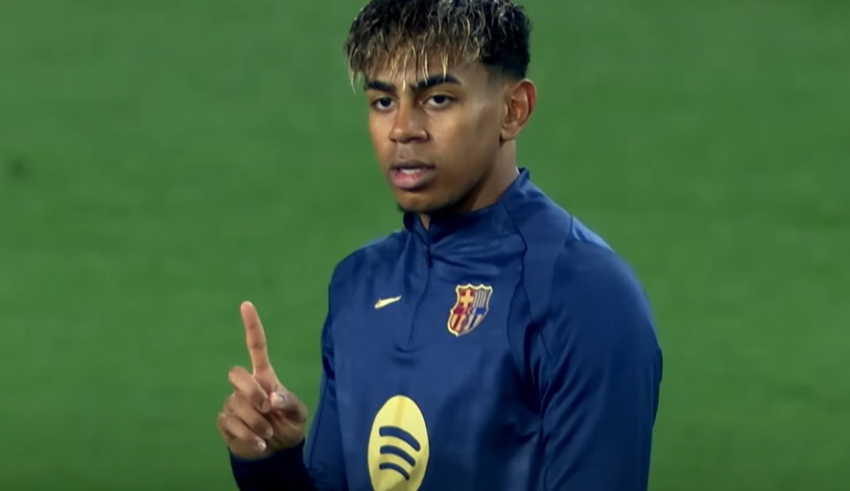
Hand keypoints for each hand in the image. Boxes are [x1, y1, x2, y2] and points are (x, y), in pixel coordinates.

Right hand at [217, 301, 307, 458]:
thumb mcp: (298, 414)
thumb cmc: (287, 426)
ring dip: (256, 423)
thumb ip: (289, 403)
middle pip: (235, 374)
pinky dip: (248, 437)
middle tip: (267, 410)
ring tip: (268, 435)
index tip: (246, 304)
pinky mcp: (224, 421)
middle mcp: (245, 386)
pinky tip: (259, 444)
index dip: (252, 326)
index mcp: (264, 376)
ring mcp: (232, 403)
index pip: (256, 346)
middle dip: (251, 392)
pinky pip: (230, 423)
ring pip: (235, 404)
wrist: (275, 453)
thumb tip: (272, 397)